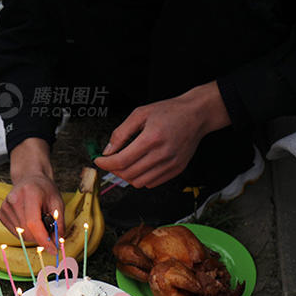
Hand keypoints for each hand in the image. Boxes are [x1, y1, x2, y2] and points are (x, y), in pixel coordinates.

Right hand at [0, 138, 62, 253]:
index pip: (33, 223)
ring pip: (20, 234)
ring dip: (32, 234)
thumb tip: (58, 241)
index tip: (53, 250)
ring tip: (37, 219)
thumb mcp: (57, 203)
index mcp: (29, 193)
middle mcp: (13, 199)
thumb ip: (59, 223)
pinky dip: (24, 232)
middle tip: (48, 228)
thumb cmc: (45, 191)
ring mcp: (5, 206)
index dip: (44, 239)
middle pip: (27, 231)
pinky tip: (28, 220)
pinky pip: (14, 232)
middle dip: (40, 237)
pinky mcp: (1, 213)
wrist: (30, 179)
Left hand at [94, 81, 230, 187]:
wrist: (197, 115)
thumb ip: (121, 133)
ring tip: (124, 164)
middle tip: (110, 161)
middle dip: (113, 170)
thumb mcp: (140, 113)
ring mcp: (171, 164)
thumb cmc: (169, 111)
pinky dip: (141, 178)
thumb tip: (107, 151)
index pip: (122, 161)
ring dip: (126, 176)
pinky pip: (152, 183)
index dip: (106, 164)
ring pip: (139, 182)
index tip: (99, 160)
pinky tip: (139, 166)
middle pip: (128, 174)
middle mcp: (162, 154)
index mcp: (152, 138)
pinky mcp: (176, 170)